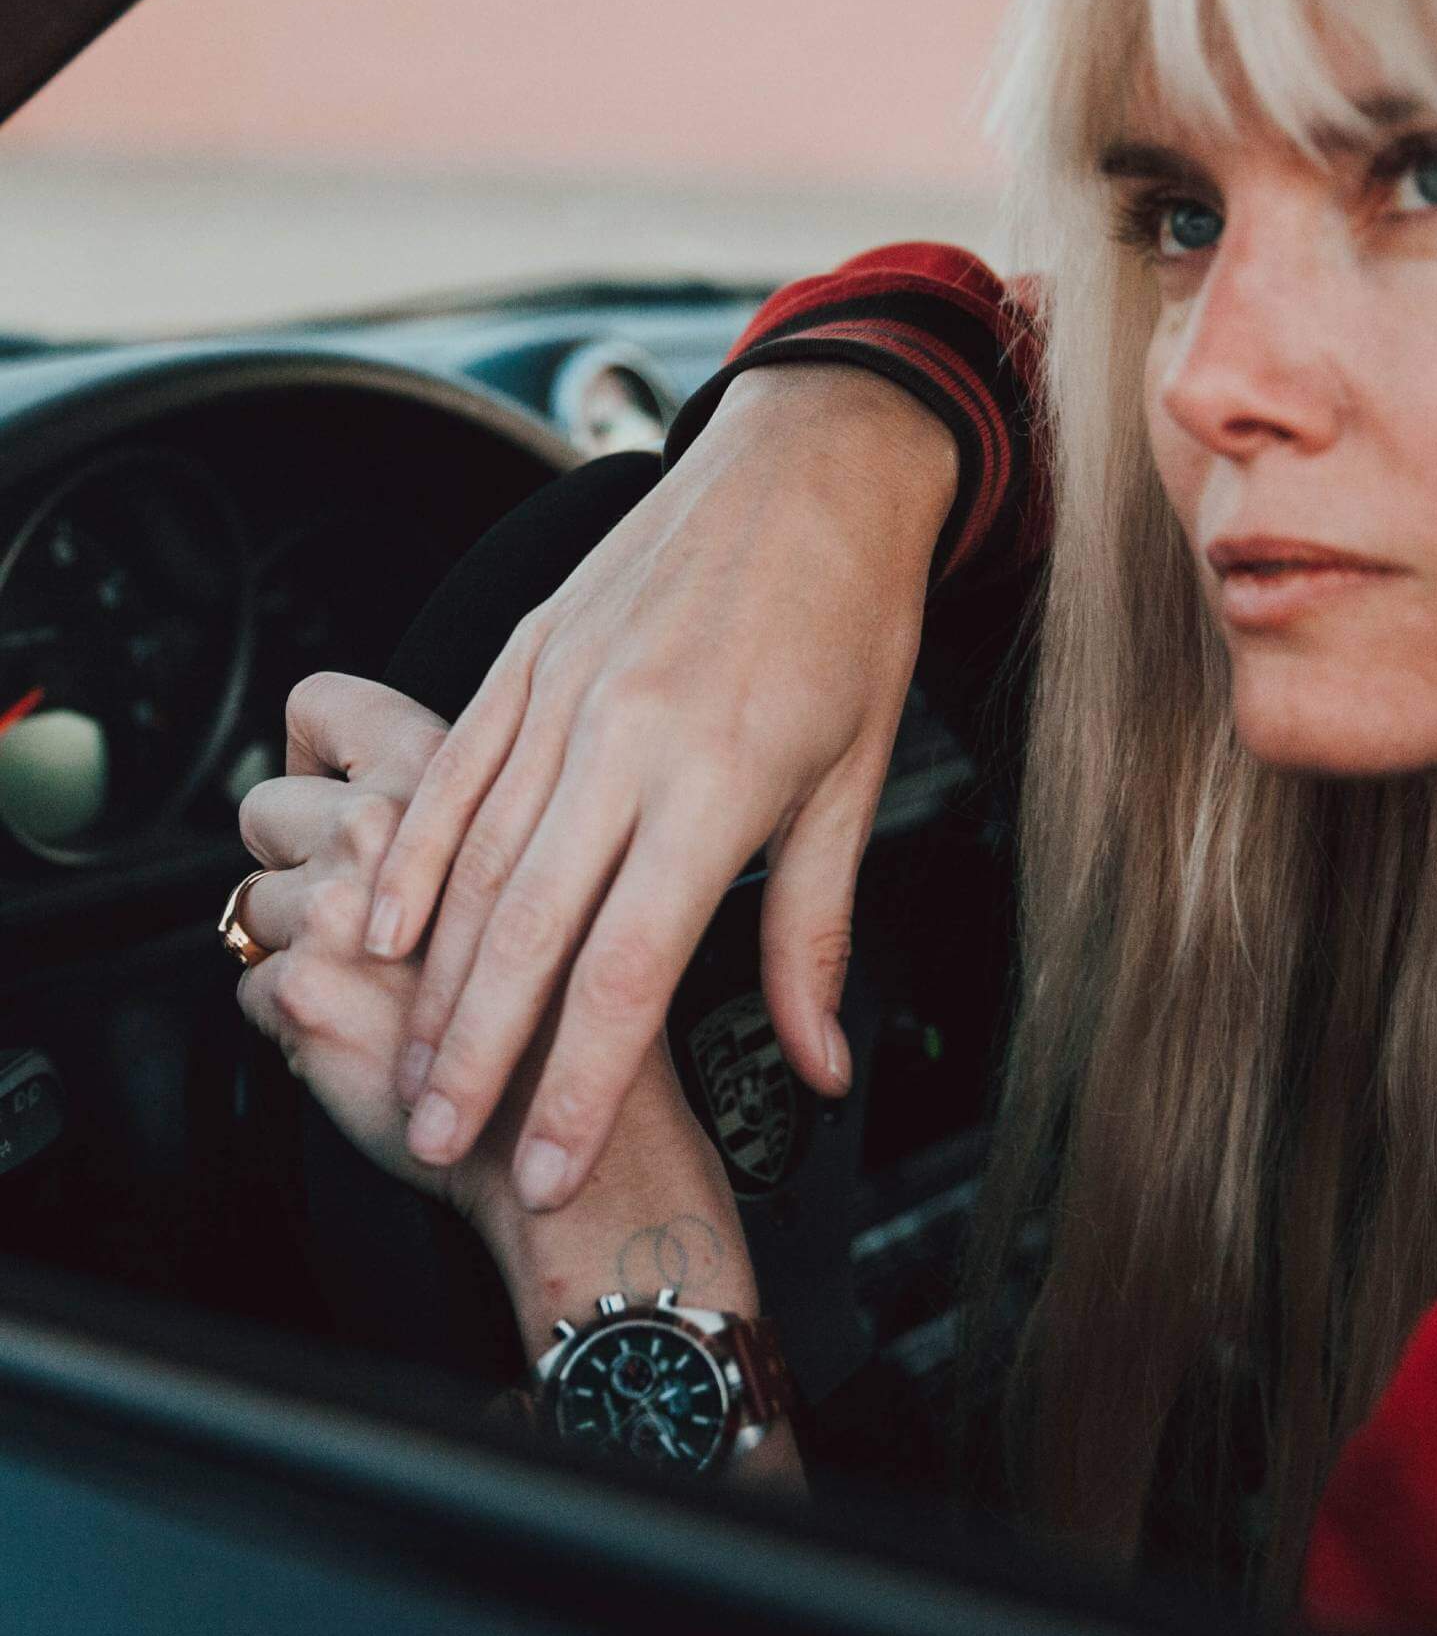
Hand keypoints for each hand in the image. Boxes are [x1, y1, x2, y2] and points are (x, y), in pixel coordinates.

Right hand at [360, 365, 956, 1213]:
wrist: (812, 465)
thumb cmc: (850, 621)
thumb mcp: (858, 777)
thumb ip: (815, 933)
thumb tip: (822, 1065)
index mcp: (719, 782)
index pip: (630, 968)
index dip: (580, 1084)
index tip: (549, 1170)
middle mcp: (625, 739)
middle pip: (529, 928)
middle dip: (483, 1055)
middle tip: (446, 1144)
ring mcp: (564, 689)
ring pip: (474, 857)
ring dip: (436, 976)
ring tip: (412, 1066)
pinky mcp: (528, 651)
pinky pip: (451, 769)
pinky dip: (411, 855)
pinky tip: (379, 926)